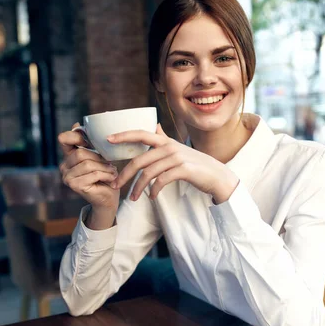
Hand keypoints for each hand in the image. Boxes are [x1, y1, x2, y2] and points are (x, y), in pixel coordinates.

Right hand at [58, 123, 119, 212]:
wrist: (109, 198)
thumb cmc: (105, 175)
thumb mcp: (99, 156)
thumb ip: (89, 142)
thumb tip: (76, 124)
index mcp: (69, 156)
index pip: (64, 139)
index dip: (76, 136)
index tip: (90, 142)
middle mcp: (64, 166)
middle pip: (81, 153)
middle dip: (99, 158)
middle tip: (109, 164)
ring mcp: (67, 177)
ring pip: (88, 164)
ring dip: (105, 167)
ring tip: (112, 171)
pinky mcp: (75, 186)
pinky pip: (93, 174)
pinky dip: (106, 175)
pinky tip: (111, 179)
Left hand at [109, 124, 238, 202]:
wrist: (217, 176)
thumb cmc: (195, 165)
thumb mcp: (180, 149)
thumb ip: (165, 139)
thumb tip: (155, 126)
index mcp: (166, 141)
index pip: (141, 133)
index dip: (123, 135)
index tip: (107, 140)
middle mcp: (170, 147)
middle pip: (139, 159)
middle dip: (124, 174)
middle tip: (115, 185)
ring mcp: (177, 158)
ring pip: (148, 173)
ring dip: (138, 188)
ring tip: (133, 198)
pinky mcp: (183, 170)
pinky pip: (161, 181)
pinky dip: (154, 191)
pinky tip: (152, 197)